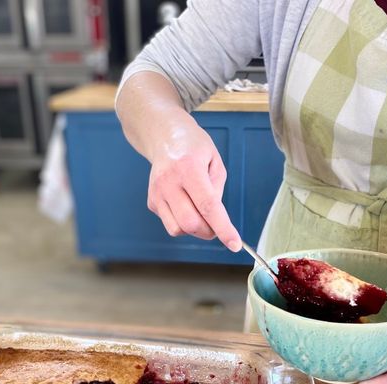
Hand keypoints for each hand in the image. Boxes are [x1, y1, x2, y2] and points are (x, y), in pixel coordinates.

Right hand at [147, 118, 240, 251]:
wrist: (164, 136)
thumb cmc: (193, 147)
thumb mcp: (215, 161)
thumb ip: (217, 191)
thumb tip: (214, 219)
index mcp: (189, 168)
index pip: (208, 206)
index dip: (223, 228)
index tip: (234, 245)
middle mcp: (169, 181)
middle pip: (190, 223)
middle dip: (209, 232)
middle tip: (217, 225)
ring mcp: (157, 192)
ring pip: (177, 229)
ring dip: (194, 229)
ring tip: (200, 212)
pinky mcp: (152, 201)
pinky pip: (170, 223)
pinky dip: (182, 222)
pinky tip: (185, 204)